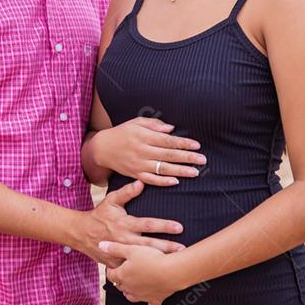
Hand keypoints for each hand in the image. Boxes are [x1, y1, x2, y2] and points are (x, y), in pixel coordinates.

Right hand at [73, 180, 185, 265]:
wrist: (81, 233)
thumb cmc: (99, 215)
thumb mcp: (111, 201)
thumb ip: (127, 192)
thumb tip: (141, 182)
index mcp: (125, 224)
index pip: (148, 224)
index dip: (164, 226)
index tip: (179, 227)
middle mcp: (124, 239)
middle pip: (149, 244)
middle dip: (167, 247)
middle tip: (182, 249)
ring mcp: (120, 253)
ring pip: (142, 258)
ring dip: (158, 260)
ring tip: (174, 263)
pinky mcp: (116, 263)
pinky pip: (131, 269)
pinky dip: (143, 271)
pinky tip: (156, 274)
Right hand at [91, 117, 205, 186]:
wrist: (102, 148)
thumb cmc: (122, 132)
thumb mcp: (136, 122)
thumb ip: (154, 125)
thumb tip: (172, 129)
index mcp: (144, 137)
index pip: (167, 141)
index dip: (183, 143)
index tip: (196, 145)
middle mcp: (142, 151)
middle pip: (168, 155)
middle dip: (187, 158)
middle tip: (202, 160)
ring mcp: (139, 164)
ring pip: (162, 169)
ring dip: (180, 171)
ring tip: (195, 172)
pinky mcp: (135, 174)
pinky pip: (151, 180)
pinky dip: (163, 182)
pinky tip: (175, 182)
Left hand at [102, 240, 187, 304]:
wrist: (171, 271)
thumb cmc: (151, 259)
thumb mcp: (131, 249)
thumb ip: (115, 248)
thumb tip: (100, 246)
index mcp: (122, 275)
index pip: (111, 274)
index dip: (110, 269)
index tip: (112, 265)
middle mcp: (130, 288)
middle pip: (120, 286)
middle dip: (119, 280)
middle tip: (121, 274)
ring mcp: (142, 296)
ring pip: (131, 297)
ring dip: (129, 293)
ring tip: (130, 288)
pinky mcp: (155, 300)